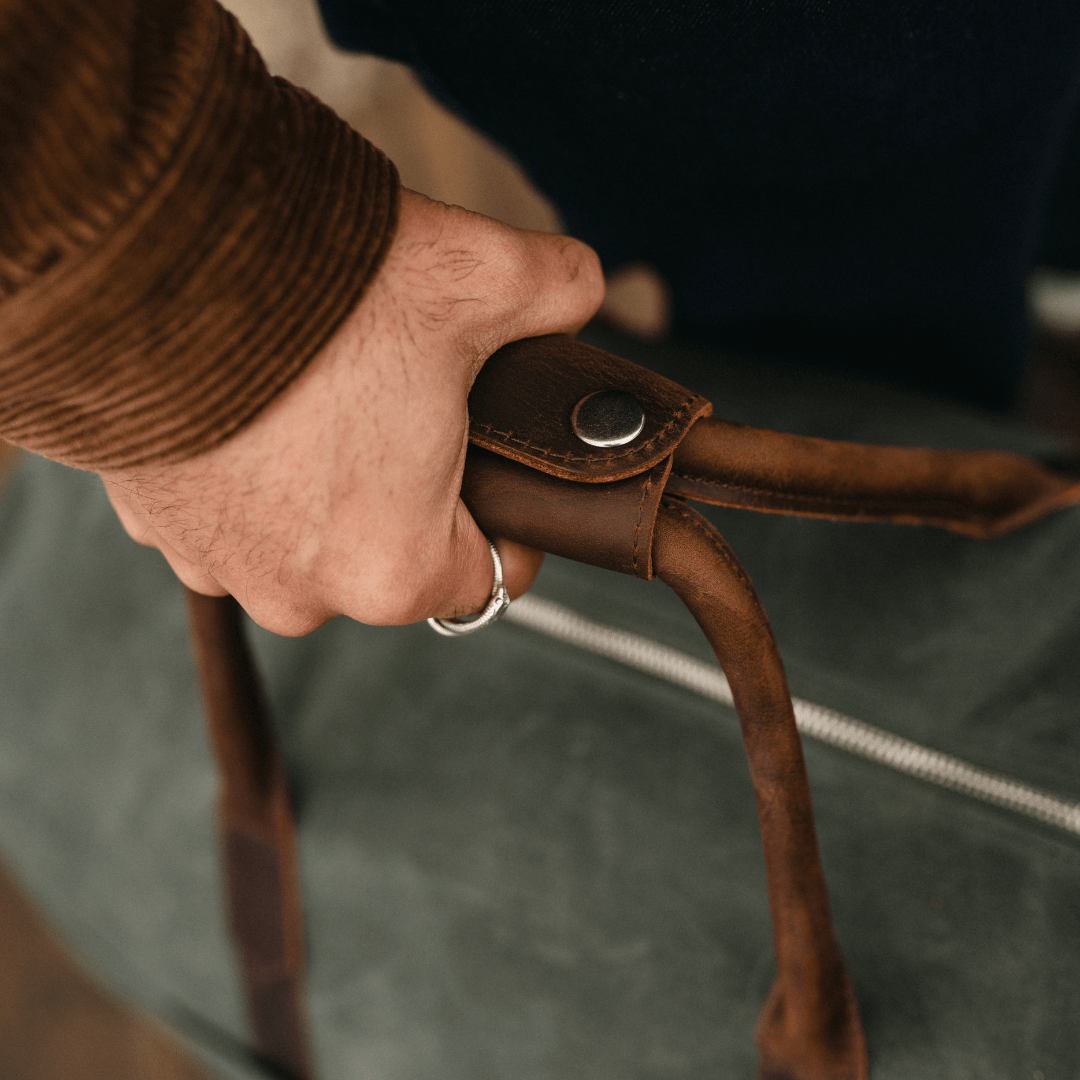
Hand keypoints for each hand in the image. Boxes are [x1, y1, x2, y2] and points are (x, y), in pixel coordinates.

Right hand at [100, 189, 603, 634]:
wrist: (142, 256)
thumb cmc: (318, 291)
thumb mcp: (478, 276)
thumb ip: (559, 291)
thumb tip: (580, 289)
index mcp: (394, 571)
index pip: (484, 576)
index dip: (504, 521)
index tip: (495, 473)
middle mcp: (300, 593)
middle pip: (391, 556)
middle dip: (408, 494)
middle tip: (404, 406)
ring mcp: (214, 564)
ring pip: (306, 536)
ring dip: (320, 483)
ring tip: (322, 395)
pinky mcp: (151, 522)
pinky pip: (229, 510)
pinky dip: (248, 469)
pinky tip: (251, 402)